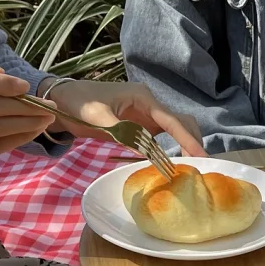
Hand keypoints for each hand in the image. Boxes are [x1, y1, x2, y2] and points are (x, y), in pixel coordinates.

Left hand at [45, 79, 206, 156]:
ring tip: (192, 168)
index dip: (187, 139)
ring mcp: (147, 115)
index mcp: (143, 97)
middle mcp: (150, 104)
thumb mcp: (97, 117)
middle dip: (193, 141)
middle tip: (200, 166)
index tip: (200, 156)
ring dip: (186, 145)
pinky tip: (174, 165)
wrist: (64, 100)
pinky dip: (172, 150)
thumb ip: (121, 132)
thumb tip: (146, 152)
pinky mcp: (142, 126)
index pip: (172, 120)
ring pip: (176, 129)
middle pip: (182, 121)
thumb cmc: (78, 103)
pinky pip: (163, 138)